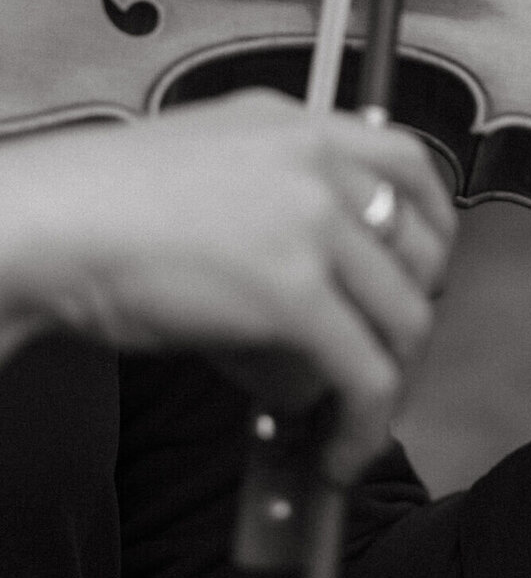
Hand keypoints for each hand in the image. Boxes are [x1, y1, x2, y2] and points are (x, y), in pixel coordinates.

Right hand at [0, 90, 456, 479]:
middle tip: (381, 359)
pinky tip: (335, 452)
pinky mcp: (293, 293)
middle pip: (421, 249)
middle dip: (411, 317)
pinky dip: (364, 427)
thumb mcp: (211, 166)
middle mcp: (318, 165)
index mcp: (298, 125)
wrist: (50, 224)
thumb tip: (314, 290)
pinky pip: (367, 373)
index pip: (411, 163)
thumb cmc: (100, 206)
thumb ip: (275, 202)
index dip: (434, 229)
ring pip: (405, 318)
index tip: (423, 273)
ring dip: (390, 385)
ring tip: (352, 421)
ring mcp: (311, 224)